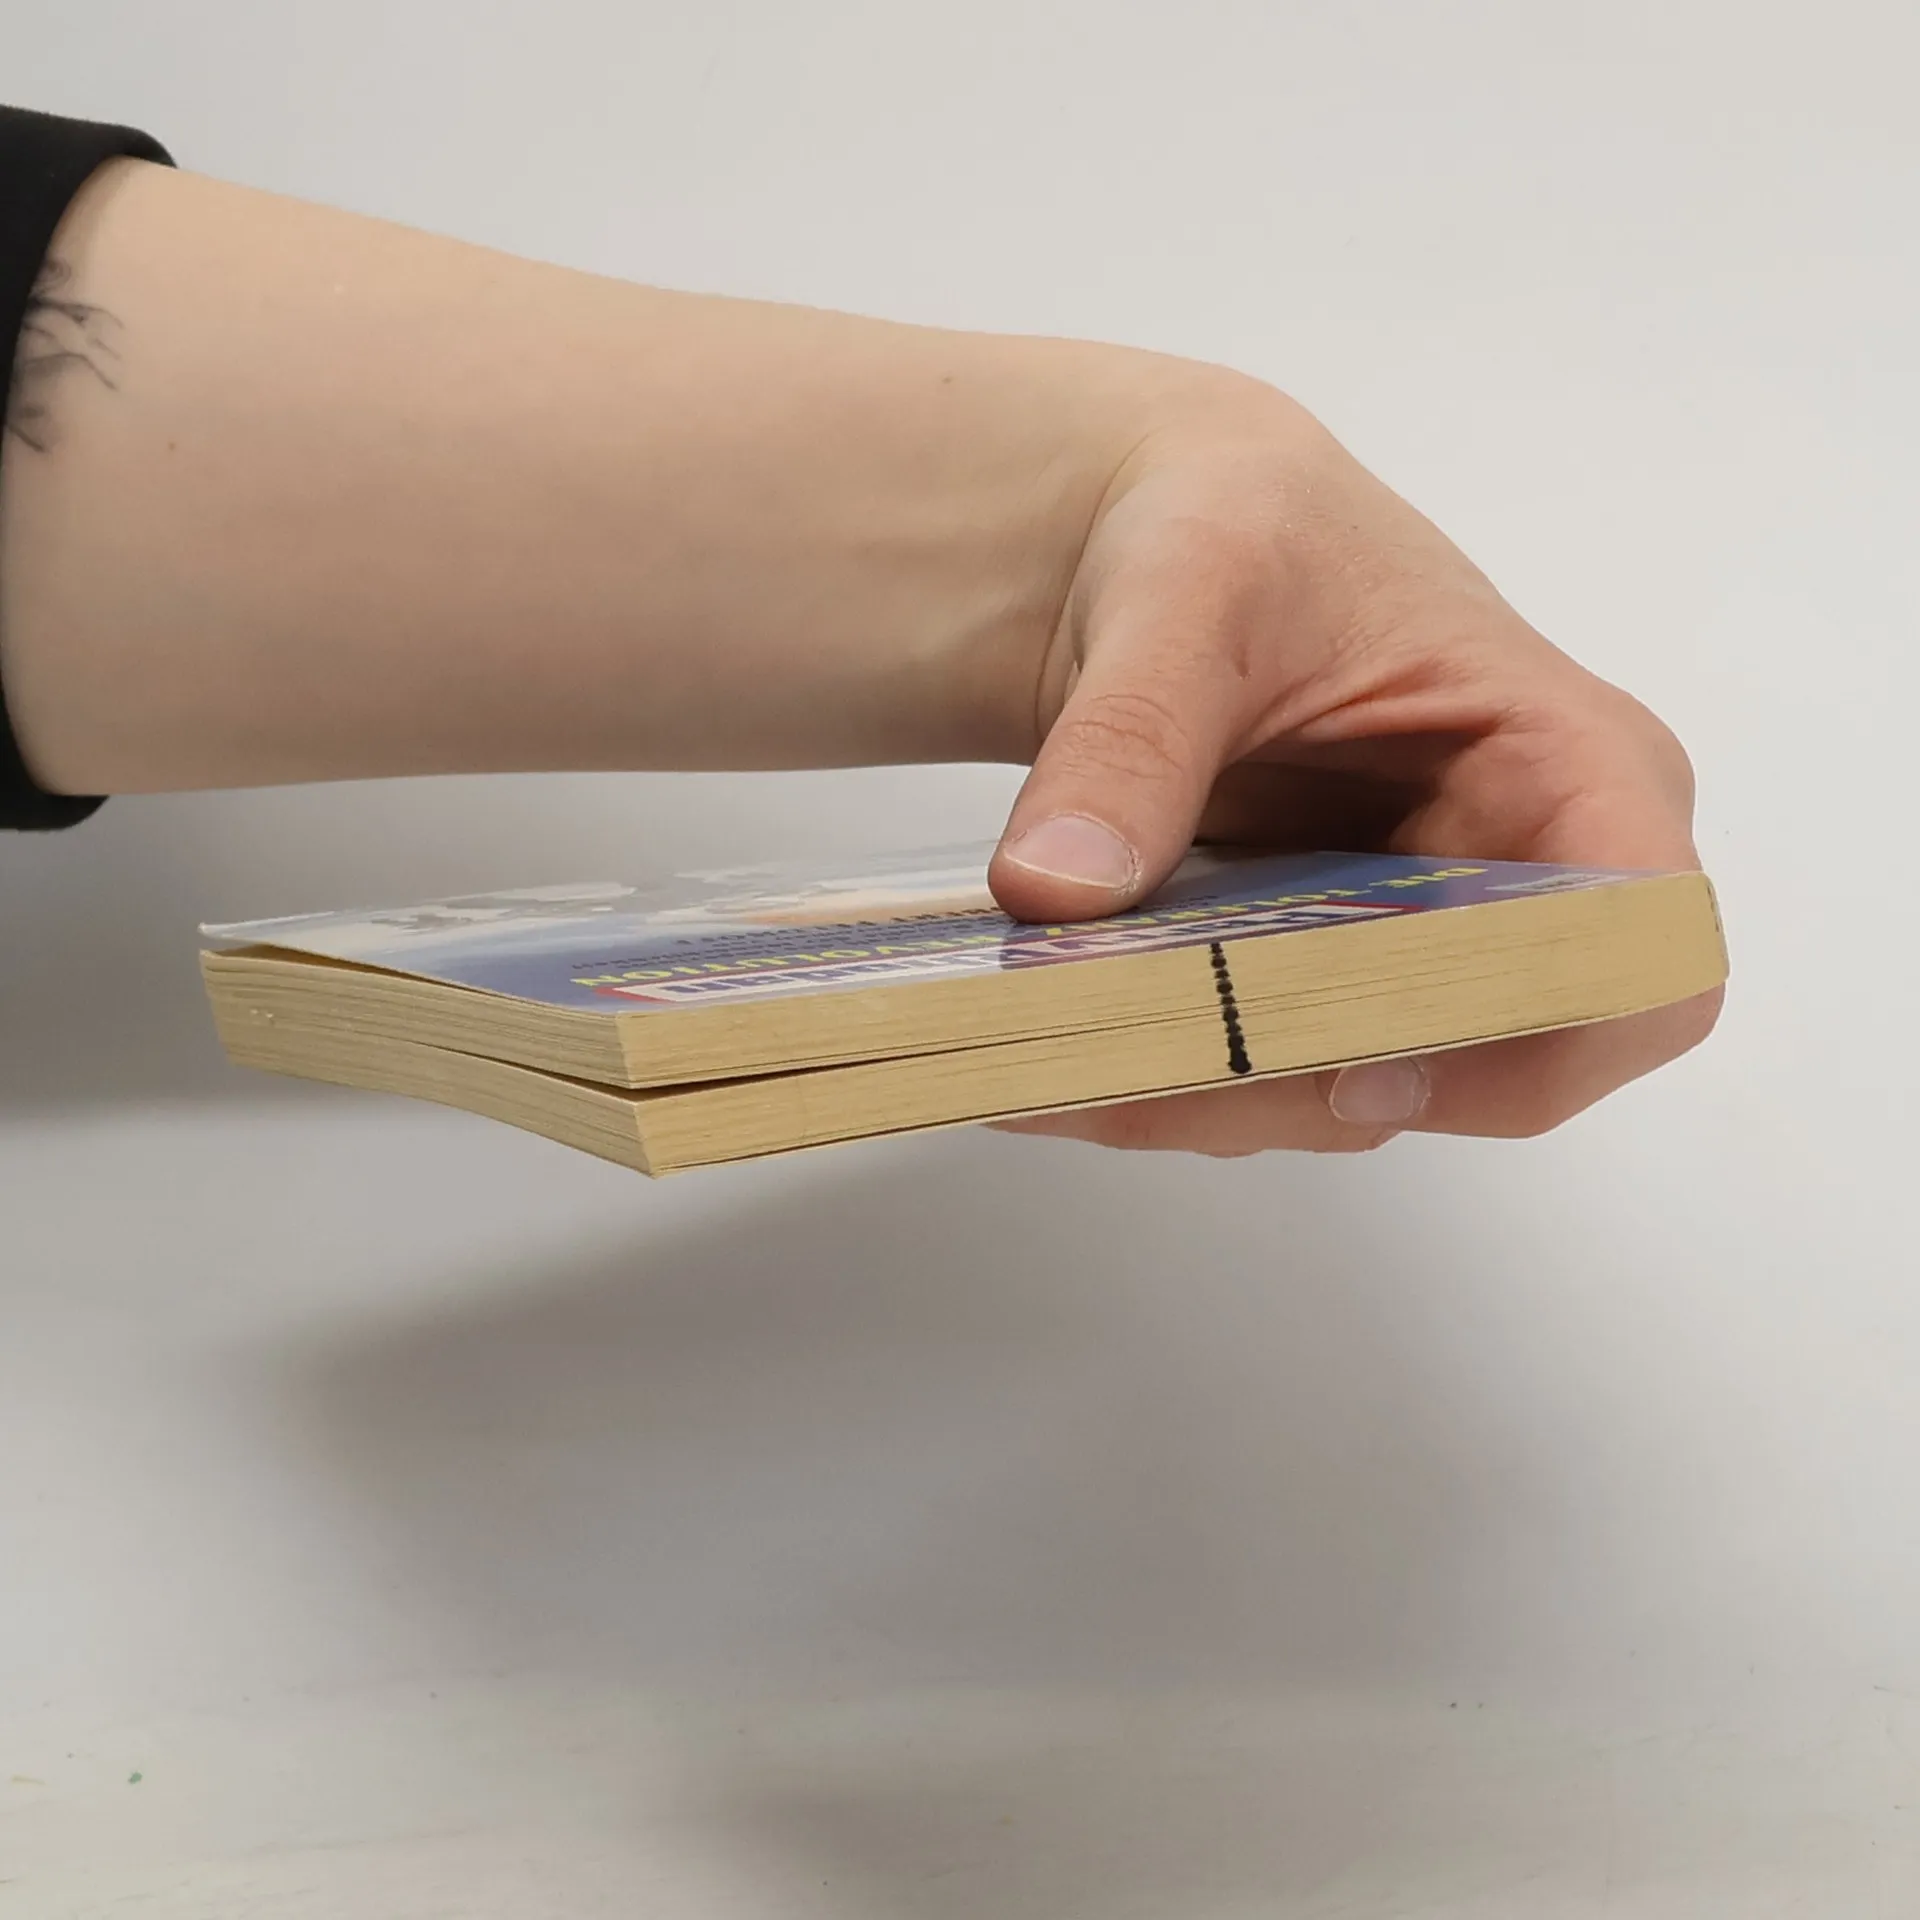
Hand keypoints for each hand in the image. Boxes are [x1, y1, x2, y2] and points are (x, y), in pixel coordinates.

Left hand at [987, 379, 1720, 1154]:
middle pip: (1482, 1064)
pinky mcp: (1337, 978)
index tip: (1362, 1066)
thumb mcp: (1183, 596)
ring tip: (1050, 1072)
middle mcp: (1531, 879)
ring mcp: (1434, 943)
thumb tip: (1059, 888)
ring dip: (1210, 1104)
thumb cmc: (1235, 529)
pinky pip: (1277, 1073)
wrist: (1163, 540)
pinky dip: (1173, 1085)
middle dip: (1297, 1089)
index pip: (1639, 956)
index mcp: (1569, 762)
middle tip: (1119, 1076)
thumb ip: (1130, 739)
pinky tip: (1061, 1062)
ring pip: (1361, 1093)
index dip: (1531, 1042)